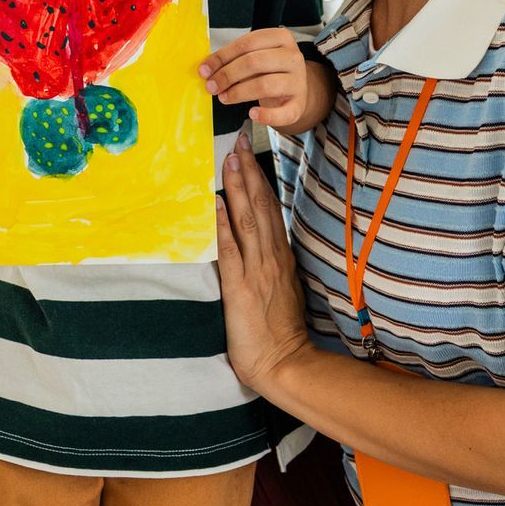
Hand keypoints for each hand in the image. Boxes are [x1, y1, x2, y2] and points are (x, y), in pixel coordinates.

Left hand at [200, 29, 331, 130]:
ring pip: (264, 85)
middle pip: (254, 62)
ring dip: (238, 93)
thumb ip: (234, 59)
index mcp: (281, 38)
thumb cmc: (270, 71)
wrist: (296, 91)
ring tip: (224, 97)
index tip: (205, 69)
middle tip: (211, 86)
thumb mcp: (256, 57)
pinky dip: (265, 115)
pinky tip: (252, 113)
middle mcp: (293, 57)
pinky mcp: (299, 105)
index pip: (247, 43)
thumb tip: (207, 69)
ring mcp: (298, 81)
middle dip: (227, 75)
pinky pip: (282, 112)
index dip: (222, 56)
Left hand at [215, 134, 313, 394]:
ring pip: (248, 219)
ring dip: (239, 187)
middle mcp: (272, 258)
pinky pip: (232, 248)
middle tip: (240, 141)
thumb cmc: (282, 334)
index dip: (260, 181)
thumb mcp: (285, 292)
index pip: (271, 210)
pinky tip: (219, 201)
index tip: (251, 155)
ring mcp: (257, 270)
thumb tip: (266, 248)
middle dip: (250, 172)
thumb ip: (276, 268)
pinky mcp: (240, 286)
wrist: (285, 364)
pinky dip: (225, 223)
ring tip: (231, 159)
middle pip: (261, 206)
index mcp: (282, 258)